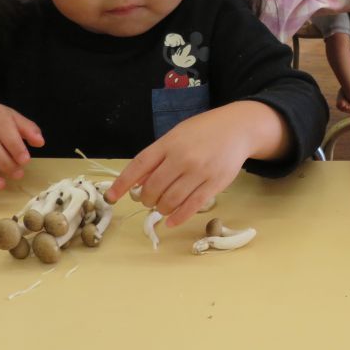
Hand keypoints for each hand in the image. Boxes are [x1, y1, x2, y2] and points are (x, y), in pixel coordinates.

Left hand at [105, 102, 289, 227]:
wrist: (238, 128)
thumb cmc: (204, 131)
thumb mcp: (177, 136)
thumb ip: (158, 157)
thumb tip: (139, 183)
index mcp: (169, 143)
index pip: (139, 165)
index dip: (122, 183)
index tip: (111, 197)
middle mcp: (182, 157)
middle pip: (154, 188)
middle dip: (146, 199)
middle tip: (148, 200)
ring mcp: (199, 171)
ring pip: (171, 200)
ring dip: (162, 208)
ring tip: (162, 207)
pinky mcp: (215, 183)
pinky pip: (192, 206)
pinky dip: (178, 217)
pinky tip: (172, 221)